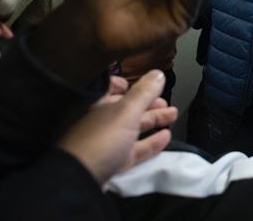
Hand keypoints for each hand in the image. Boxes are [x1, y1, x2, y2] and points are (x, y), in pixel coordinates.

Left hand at [57, 70, 177, 183]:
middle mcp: (99, 121)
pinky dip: (150, 142)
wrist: (80, 178)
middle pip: (126, 108)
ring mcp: (106, 143)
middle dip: (148, 103)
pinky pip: (134, 149)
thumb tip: (159, 73)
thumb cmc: (101, 138)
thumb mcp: (126, 112)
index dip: (126, 84)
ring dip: (153, 120)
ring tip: (172, 115)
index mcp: (96, 104)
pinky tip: (165, 136)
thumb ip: (144, 93)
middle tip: (166, 102)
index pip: (109, 88)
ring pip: (132, 128)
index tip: (143, 84)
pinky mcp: (113, 162)